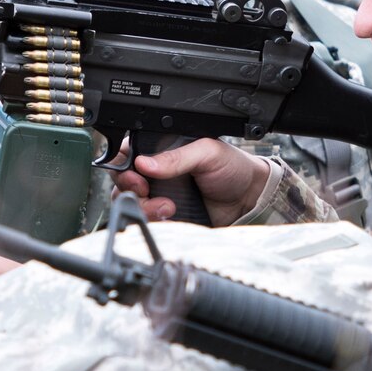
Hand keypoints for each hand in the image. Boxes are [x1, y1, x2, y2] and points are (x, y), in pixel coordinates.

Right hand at [109, 137, 271, 225]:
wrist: (248, 199)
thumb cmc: (232, 168)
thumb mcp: (206, 153)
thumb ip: (176, 157)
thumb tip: (144, 162)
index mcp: (161, 150)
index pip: (127, 154)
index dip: (124, 166)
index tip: (137, 176)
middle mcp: (155, 172)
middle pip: (122, 181)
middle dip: (130, 189)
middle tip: (147, 190)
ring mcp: (158, 195)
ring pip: (130, 203)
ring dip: (144, 206)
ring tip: (168, 206)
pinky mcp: (165, 216)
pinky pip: (146, 220)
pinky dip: (153, 220)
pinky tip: (171, 214)